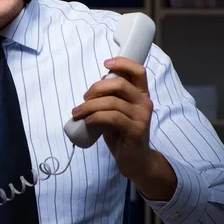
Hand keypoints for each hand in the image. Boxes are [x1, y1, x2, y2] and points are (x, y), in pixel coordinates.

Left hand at [70, 57, 153, 179]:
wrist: (135, 160)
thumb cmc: (122, 133)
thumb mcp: (116, 111)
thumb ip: (111, 96)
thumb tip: (98, 83)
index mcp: (141, 94)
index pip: (138, 71)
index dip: (122, 63)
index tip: (105, 63)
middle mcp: (145, 102)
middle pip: (120, 84)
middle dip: (97, 88)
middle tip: (84, 98)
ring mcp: (142, 117)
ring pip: (112, 102)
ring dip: (90, 106)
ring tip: (78, 113)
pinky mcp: (136, 130)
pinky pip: (112, 118)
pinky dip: (96, 117)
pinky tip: (87, 122)